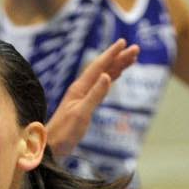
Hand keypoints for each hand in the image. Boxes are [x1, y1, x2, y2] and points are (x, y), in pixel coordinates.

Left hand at [45, 40, 139, 157]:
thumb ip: (95, 95)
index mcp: (80, 88)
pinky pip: (101, 86)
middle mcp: (81, 88)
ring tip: (132, 58)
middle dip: (119, 58)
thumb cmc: (64, 133)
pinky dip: (111, 78)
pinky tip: (116, 76)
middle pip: (103, 68)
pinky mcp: (84, 104)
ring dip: (117, 66)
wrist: (51, 146)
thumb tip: (107, 76)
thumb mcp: (81, 114)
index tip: (124, 43)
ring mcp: (82, 96)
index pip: (99, 66)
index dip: (112, 54)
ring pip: (103, 76)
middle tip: (136, 49)